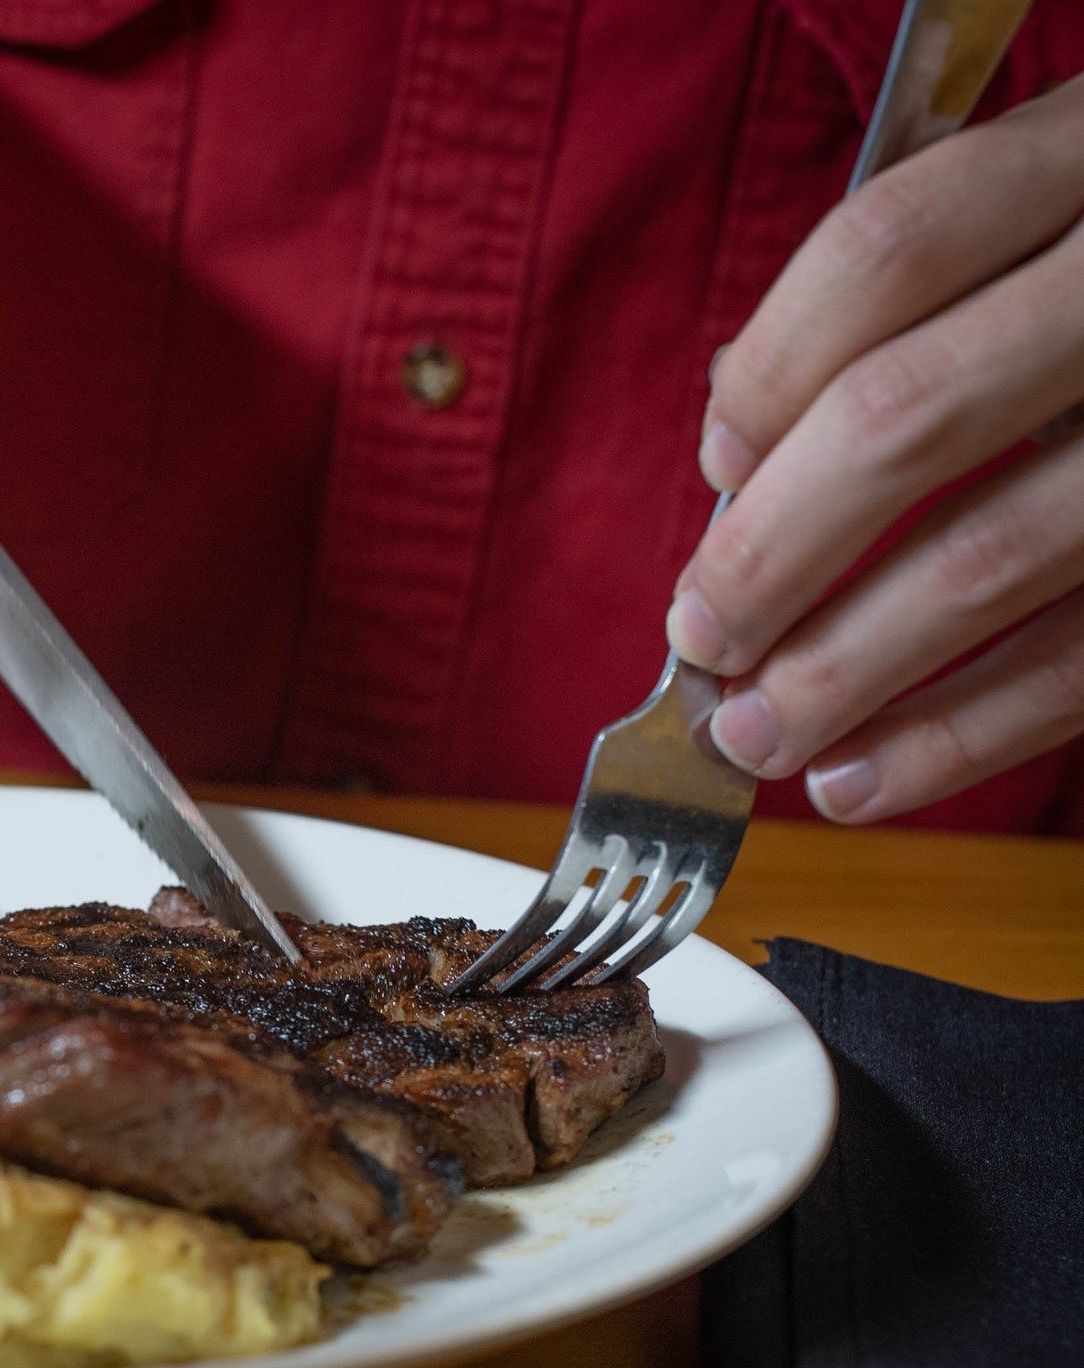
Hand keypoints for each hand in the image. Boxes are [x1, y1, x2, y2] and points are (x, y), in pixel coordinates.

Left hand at [667, 75, 1083, 821]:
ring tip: (755, 738)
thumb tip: (738, 452)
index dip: (771, 372)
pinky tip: (858, 780)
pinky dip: (954, 738)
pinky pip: (1081, 661)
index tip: (714, 471)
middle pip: (904, 417)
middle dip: (771, 554)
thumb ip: (916, 291)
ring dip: (841, 672)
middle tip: (701, 640)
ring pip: (989, 556)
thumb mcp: (1060, 206)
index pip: (888, 251)